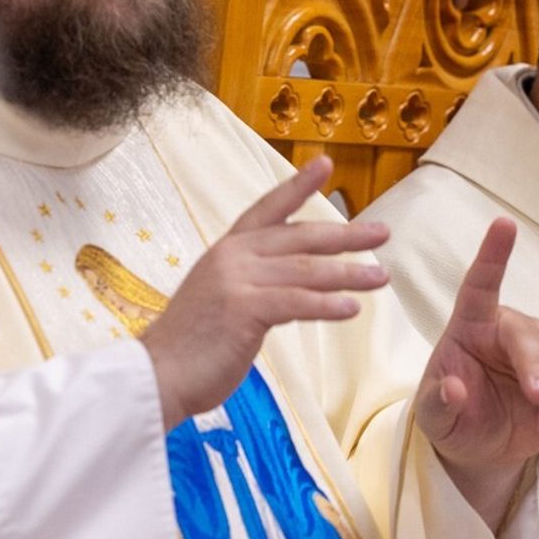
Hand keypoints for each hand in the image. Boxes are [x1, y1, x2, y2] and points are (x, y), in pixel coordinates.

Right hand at [142, 157, 387, 428]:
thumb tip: (290, 287)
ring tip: (380, 277)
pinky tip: (352, 309)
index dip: (297, 187)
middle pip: (300, 238)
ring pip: (305, 270)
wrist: (156, 374)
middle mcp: (232, 257)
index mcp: (225, 250)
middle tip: (383, 234)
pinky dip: (327, 305)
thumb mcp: (220, 300)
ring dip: (348, 273)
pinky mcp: (243, 309)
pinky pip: (296, 303)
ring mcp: (237, 281)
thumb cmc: (190, 346)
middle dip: (345, 235)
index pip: (268, 209)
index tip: (324, 164)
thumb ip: (251, 284)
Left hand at [414, 217, 538, 526]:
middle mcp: (504, 328)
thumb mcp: (434, 417)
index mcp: (468, 327)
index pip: (479, 285)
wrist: (484, 447)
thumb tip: (455, 388)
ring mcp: (538, 344)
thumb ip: (439, 403)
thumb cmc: (453, 419)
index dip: (493, 256)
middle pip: (528, 334)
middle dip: (537, 367)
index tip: (504, 223)